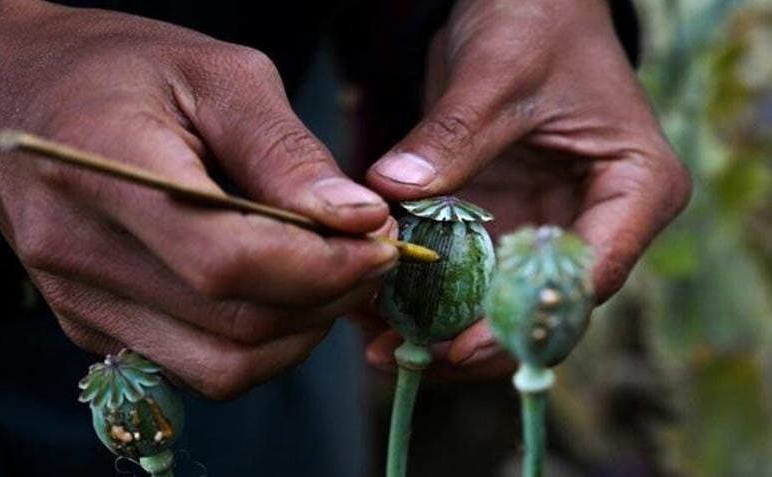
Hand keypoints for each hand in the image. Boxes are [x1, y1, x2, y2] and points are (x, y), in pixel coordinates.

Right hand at [0, 0, 396, 399]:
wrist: (18, 92)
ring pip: (222, 366)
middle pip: (234, 324)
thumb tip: (359, 223)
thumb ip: (287, 153)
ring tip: (330, 274)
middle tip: (371, 253)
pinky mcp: (89, 325)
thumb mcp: (218, 75)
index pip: (224, 260)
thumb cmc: (122, 69)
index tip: (382, 242)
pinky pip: (196, 368)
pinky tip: (278, 292)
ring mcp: (78, 300)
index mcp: (102, 165)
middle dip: (327, 299)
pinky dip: (257, 344)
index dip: (321, 266)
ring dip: (299, 332)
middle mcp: (78, 250)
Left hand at [363, 0, 690, 377]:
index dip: (523, 320)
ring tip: (375, 339)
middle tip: (401, 355)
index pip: (588, 276)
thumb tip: (392, 193)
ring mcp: (548, 225)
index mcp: (635, 188)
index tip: (460, 346)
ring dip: (440, 324)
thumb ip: (453, 136)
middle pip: (541, 306)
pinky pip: (467, 271)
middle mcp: (598, 220)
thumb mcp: (498, 72)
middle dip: (472, 339)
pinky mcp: (504, 221)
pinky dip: (426, 290)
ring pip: (499, 301)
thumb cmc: (536, 21)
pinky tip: (375, 304)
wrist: (520, 2)